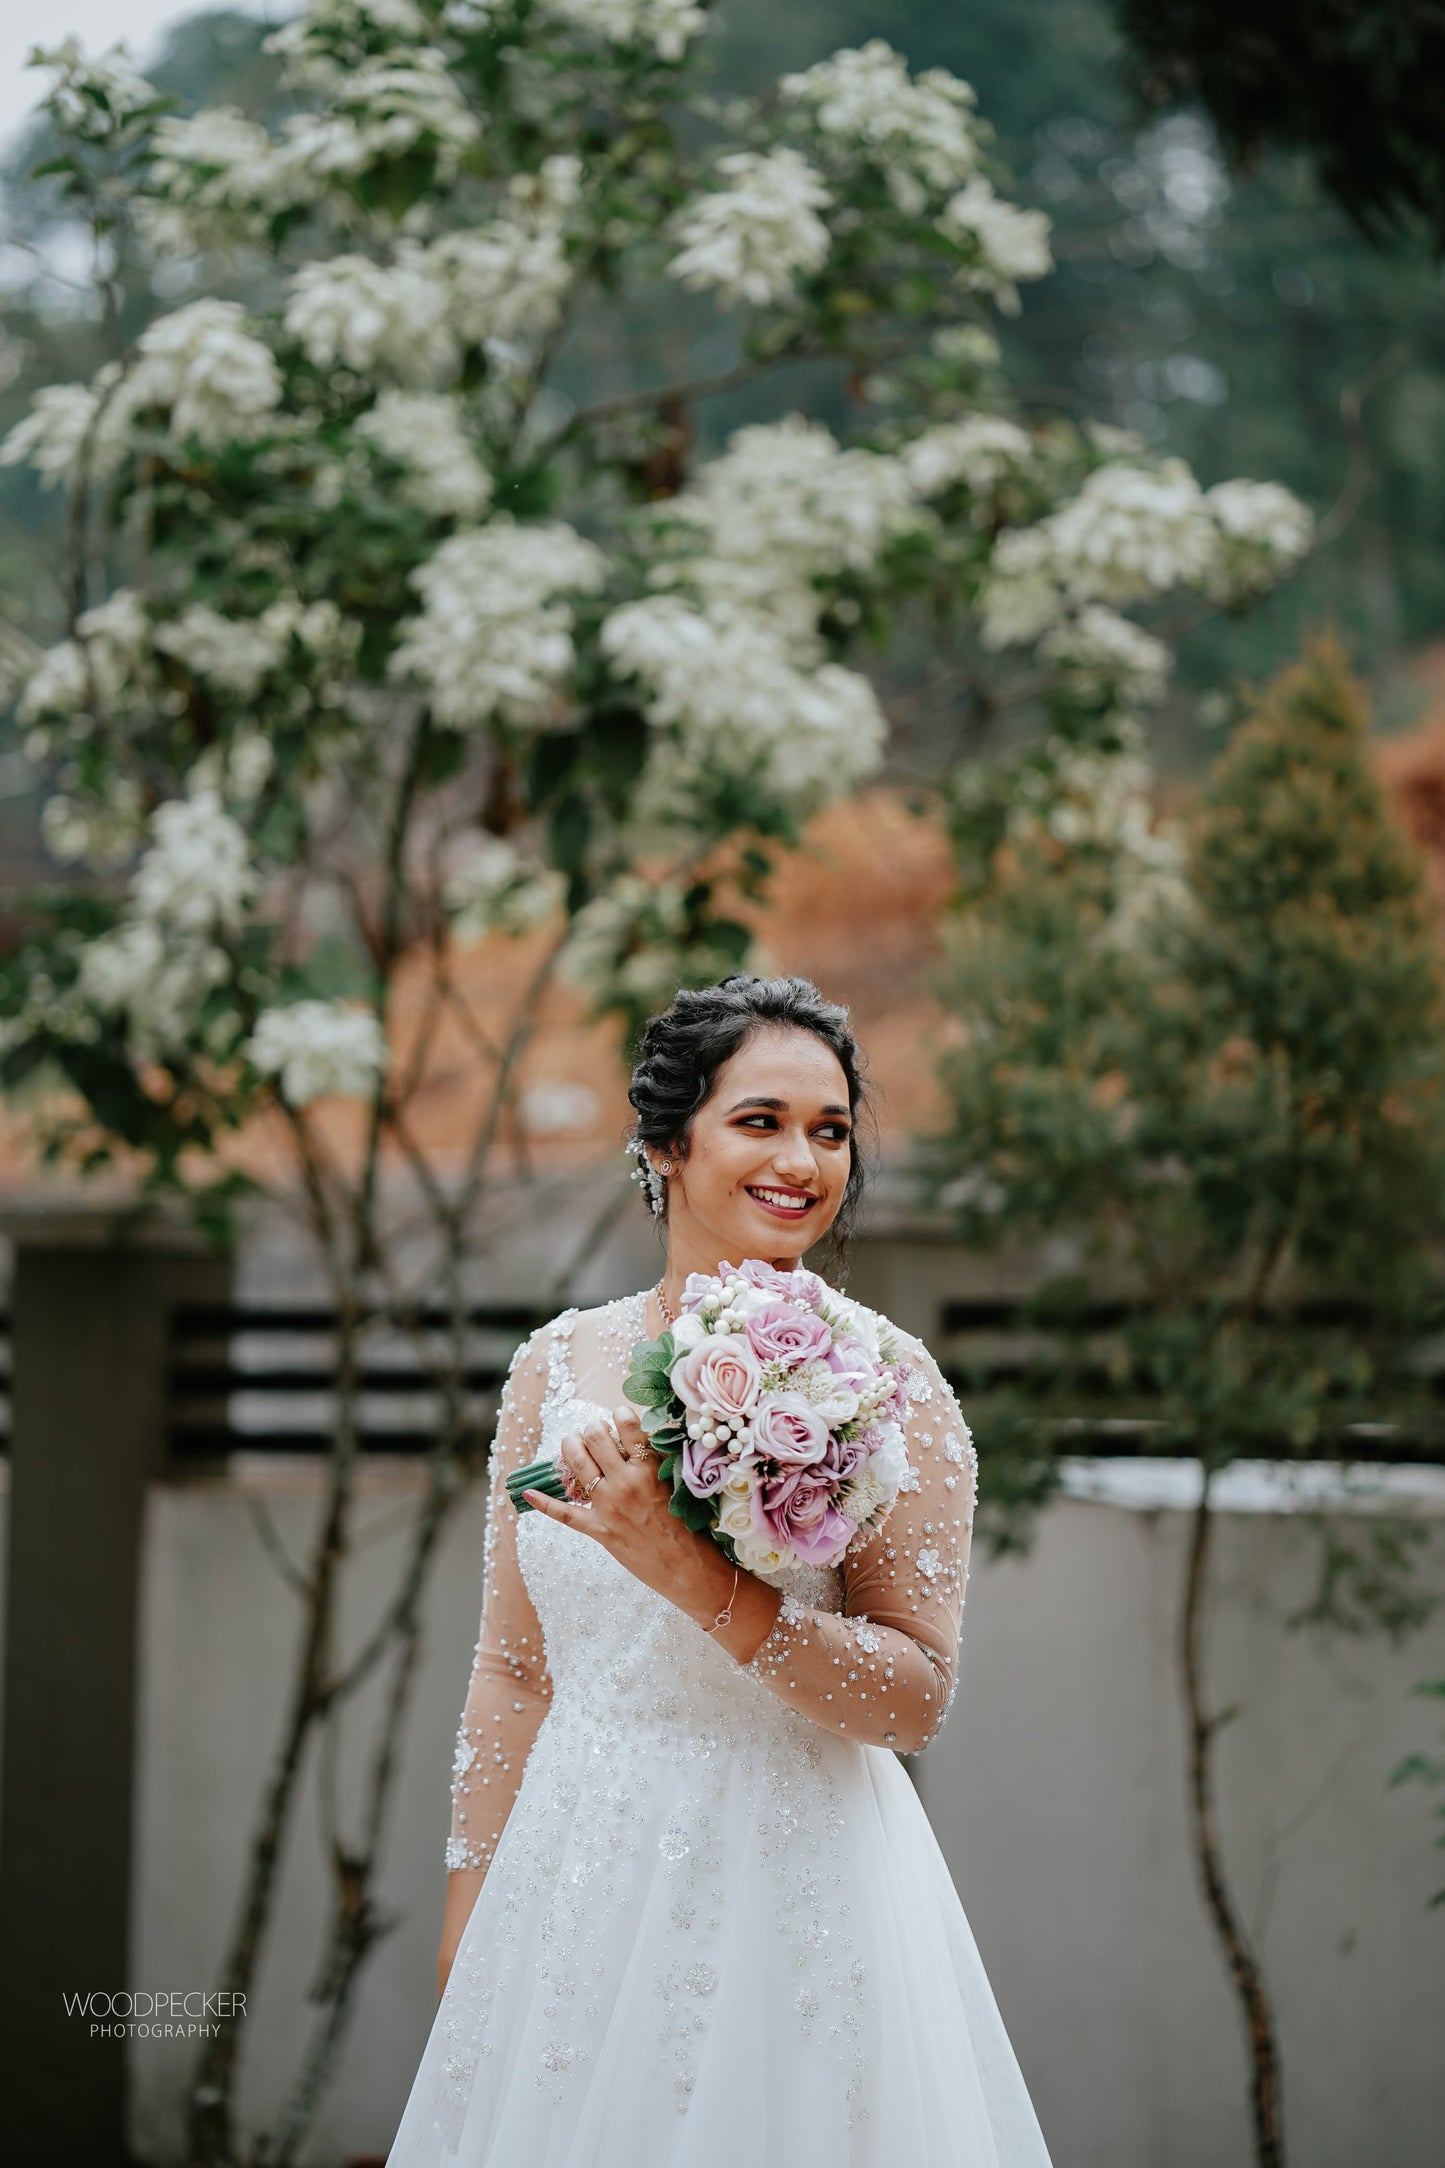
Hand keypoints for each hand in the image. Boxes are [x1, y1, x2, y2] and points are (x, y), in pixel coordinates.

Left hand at [525, 1403, 719, 1617]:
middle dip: (591, 1428)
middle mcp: (625, 1483)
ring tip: (572, 1443)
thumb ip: (661, 1459)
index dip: (619, 1413)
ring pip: (576, 1463)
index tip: (618, 1415)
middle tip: (594, 1431)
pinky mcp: (599, 1530)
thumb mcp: (679, 1483)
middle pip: (595, 1438)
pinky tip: (526, 1493)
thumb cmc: (689, 1526)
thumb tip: (641, 1435)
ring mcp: (608, 1506)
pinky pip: (564, 1513)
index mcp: (650, 1468)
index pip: (627, 1424)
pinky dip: (543, 1503)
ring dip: (569, 1446)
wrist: (687, 1567)